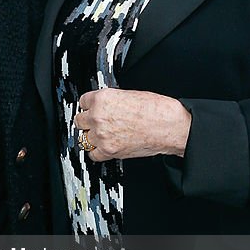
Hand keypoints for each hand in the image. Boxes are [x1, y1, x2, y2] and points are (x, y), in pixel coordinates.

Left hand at [74, 88, 191, 161]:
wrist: (169, 126)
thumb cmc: (156, 110)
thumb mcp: (129, 95)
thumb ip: (111, 101)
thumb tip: (105, 106)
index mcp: (103, 98)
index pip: (83, 102)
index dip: (89, 106)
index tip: (92, 109)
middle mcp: (99, 116)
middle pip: (79, 121)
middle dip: (88, 122)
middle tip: (96, 123)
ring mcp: (102, 135)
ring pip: (84, 138)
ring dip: (92, 137)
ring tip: (102, 135)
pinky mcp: (109, 150)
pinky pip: (92, 154)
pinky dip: (97, 152)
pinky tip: (104, 147)